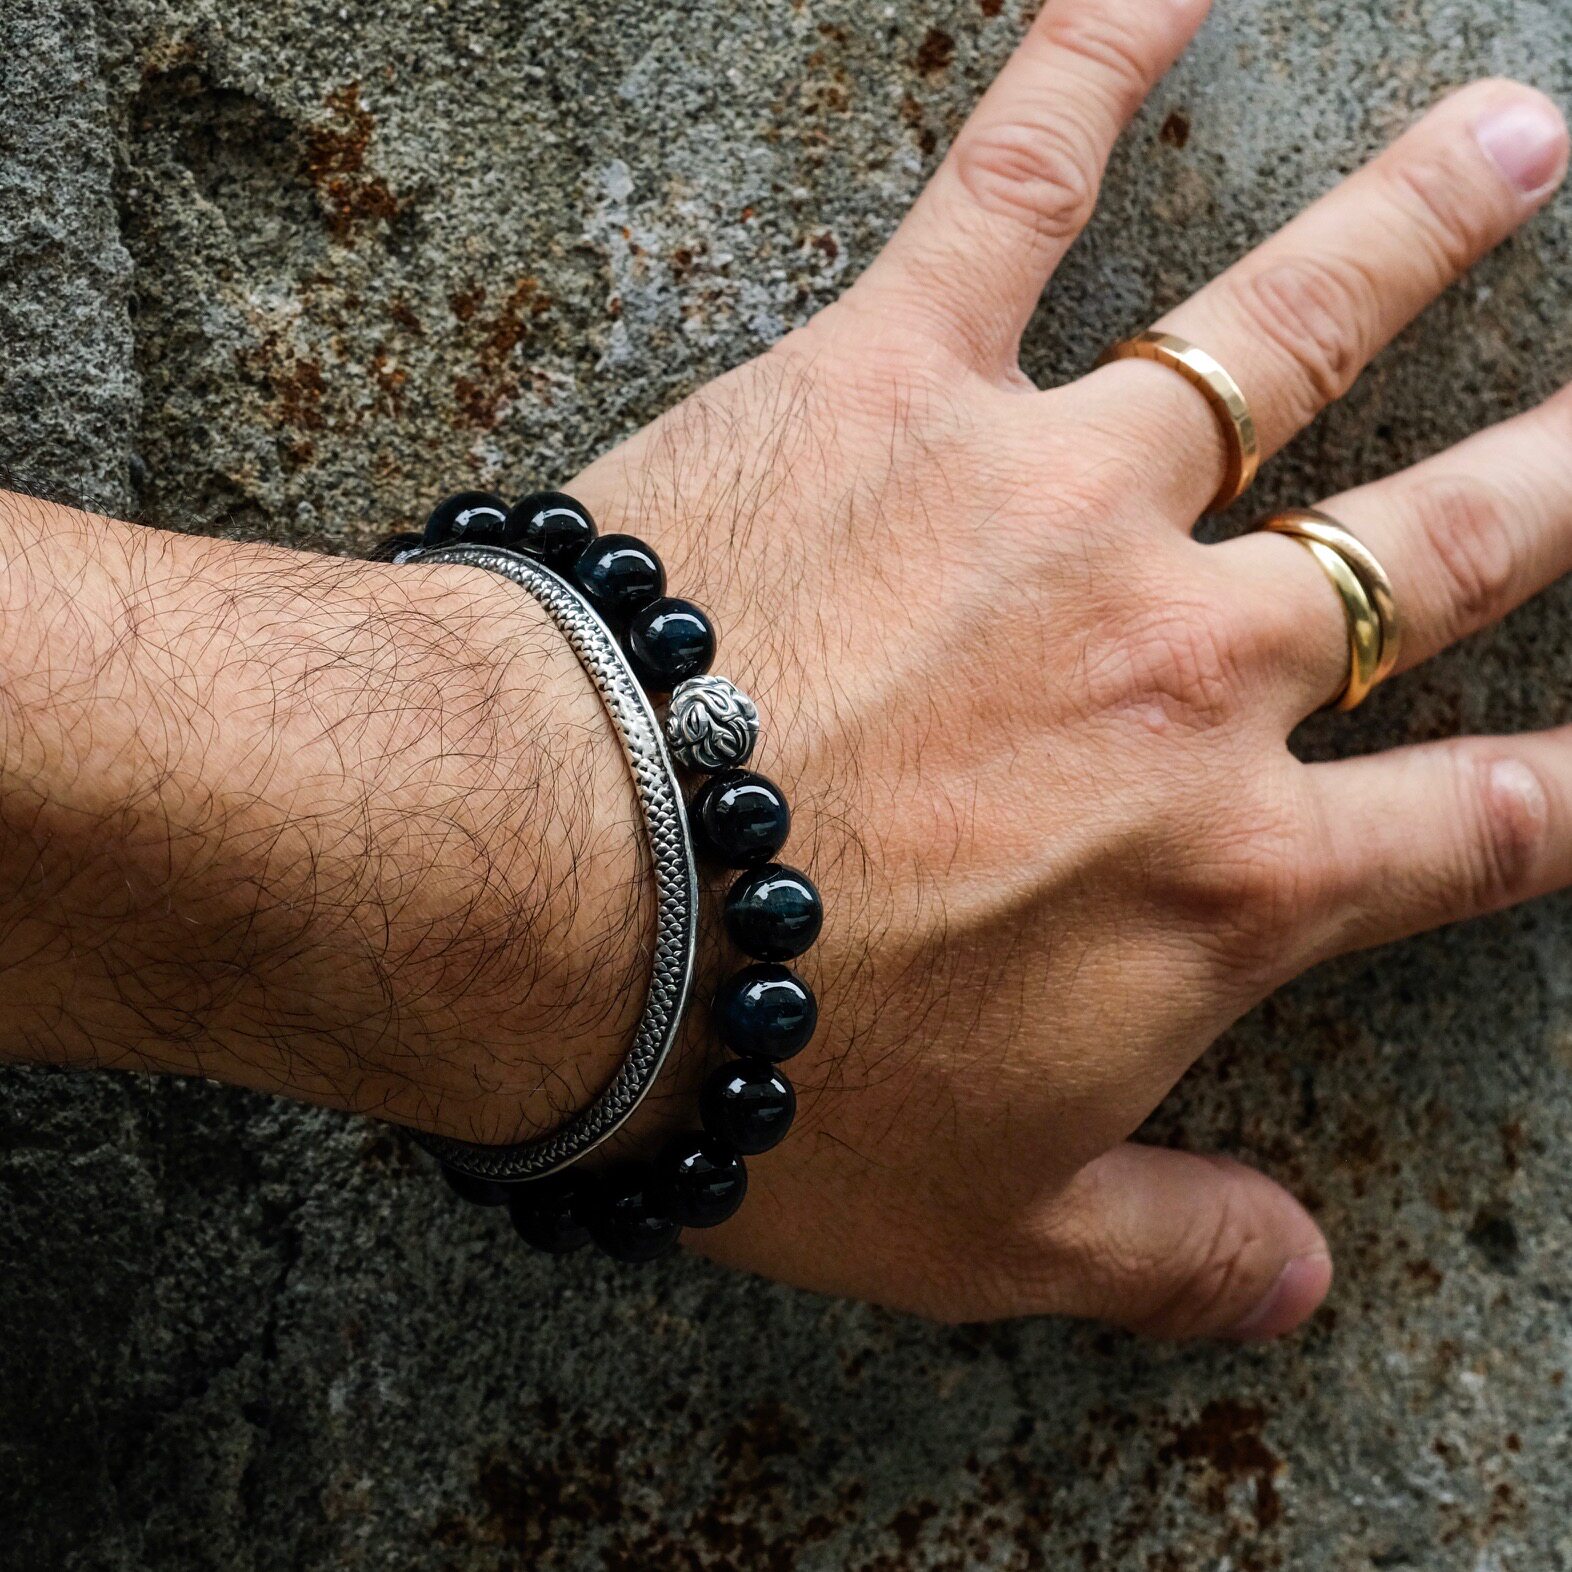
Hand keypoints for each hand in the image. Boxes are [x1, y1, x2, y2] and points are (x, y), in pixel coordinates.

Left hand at [560, 0, 1570, 1334]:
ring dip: (1420, 228)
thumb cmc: (770, 1081)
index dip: (1557, 802)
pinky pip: (1015, 188)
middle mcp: (1192, 665)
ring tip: (1517, 137)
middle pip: (1448, 546)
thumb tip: (1296, 1289)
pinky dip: (1090, 62)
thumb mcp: (983, 1234)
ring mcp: (1057, 500)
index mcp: (1228, 875)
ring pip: (1288, 331)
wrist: (568, 912)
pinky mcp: (900, 388)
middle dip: (1560, 483)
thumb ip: (1161, 1251)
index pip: (1474, 830)